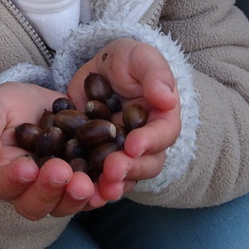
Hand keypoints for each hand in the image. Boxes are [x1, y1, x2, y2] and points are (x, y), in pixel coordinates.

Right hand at [0, 82, 109, 219]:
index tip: (27, 167)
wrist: (43, 104)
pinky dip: (100, 193)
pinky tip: (109, 185)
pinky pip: (91, 196)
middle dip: (49, 190)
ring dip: (75, 197)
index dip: (14, 180)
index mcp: (0, 174)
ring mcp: (56, 191)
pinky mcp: (81, 184)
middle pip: (34, 204)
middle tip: (62, 172)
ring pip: (63, 205)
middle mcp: (27, 191)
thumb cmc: (10, 106)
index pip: (2, 184)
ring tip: (86, 182)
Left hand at [66, 39, 180, 200]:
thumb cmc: (126, 60)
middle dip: (130, 169)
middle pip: (147, 163)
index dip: (150, 141)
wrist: (99, 70)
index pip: (164, 133)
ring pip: (126, 176)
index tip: (133, 145)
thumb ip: (154, 74)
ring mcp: (123, 154)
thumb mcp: (139, 57)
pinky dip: (93, 187)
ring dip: (114, 185)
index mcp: (162, 117)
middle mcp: (147, 142)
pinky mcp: (99, 158)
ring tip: (100, 189)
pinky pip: (99, 178)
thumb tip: (167, 99)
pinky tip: (81, 191)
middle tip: (112, 170)